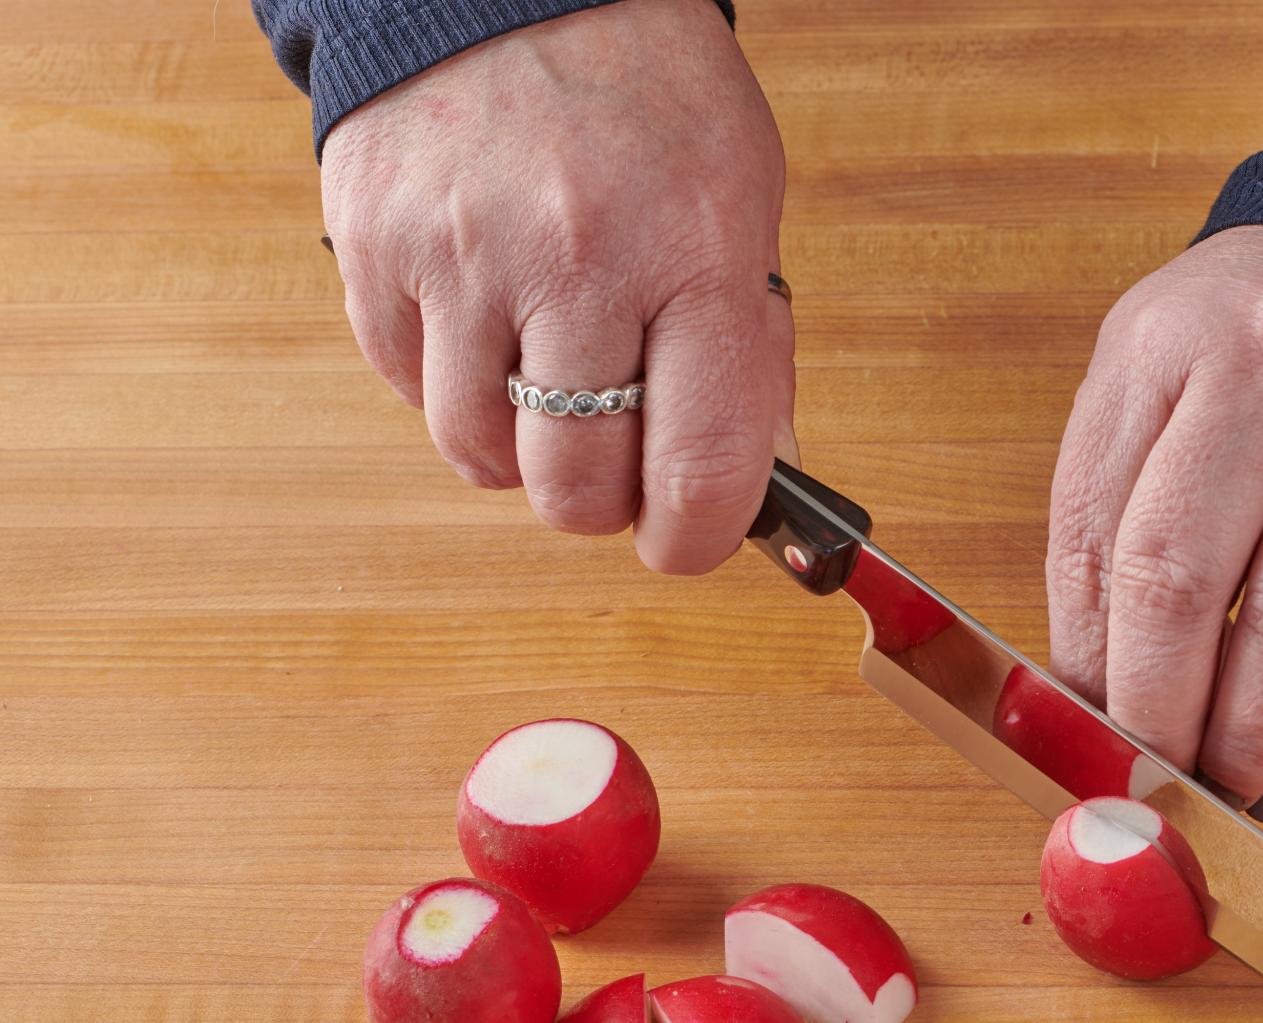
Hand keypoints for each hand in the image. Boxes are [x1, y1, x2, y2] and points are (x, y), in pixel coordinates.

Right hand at [320, 0, 788, 572]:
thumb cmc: (649, 100)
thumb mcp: (743, 207)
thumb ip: (745, 351)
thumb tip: (743, 485)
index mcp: (696, 254)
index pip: (699, 466)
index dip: (693, 537)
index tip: (685, 541)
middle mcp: (577, 259)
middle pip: (573, 485)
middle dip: (600, 502)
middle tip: (612, 467)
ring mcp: (463, 254)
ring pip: (480, 455)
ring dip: (520, 450)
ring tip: (547, 380)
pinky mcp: (376, 244)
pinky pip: (410, 390)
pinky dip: (450, 388)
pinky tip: (485, 325)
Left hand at [1045, 226, 1262, 818]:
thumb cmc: (1260, 330)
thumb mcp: (1153, 370)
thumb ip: (1116, 508)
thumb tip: (1086, 685)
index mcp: (1164, 348)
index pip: (1099, 532)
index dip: (1082, 661)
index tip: (1071, 743)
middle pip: (1187, 573)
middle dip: (1157, 709)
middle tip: (1145, 787)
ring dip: (1254, 727)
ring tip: (1223, 789)